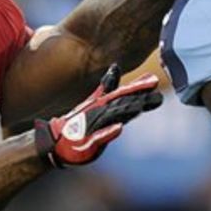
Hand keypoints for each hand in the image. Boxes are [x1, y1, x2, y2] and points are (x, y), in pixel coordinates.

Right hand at [34, 64, 162, 166]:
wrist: (57, 142)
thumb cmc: (78, 123)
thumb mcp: (94, 104)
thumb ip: (106, 88)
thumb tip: (115, 68)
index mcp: (103, 105)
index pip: (123, 94)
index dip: (138, 87)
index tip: (154, 78)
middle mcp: (99, 113)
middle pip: (121, 101)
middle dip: (137, 93)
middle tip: (153, 83)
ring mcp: (94, 127)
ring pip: (111, 116)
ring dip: (126, 110)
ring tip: (140, 105)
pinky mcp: (89, 143)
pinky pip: (99, 137)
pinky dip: (108, 133)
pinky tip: (119, 129)